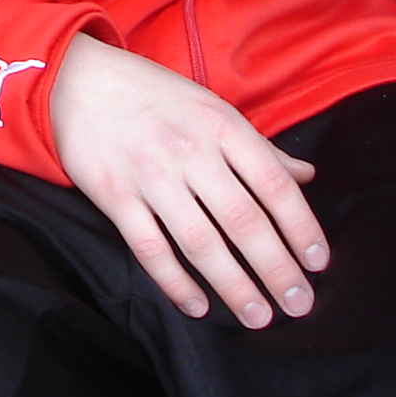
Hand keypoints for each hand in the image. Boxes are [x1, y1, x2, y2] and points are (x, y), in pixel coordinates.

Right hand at [47, 36, 326, 327]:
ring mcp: (150, 175)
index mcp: (222, 126)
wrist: (77, 80)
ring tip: (259, 316)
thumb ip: (260, 148)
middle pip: (243, 220)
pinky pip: (150, 247)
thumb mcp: (213, 108)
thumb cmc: (154, 96)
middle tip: (298, 305)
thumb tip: (308, 176)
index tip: (318, 264)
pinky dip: (175, 281)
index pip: (274, 184)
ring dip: (233, 284)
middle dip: (276, 268)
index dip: (301, 227)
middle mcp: (190, 151)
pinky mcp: (114, 195)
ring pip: (200, 241)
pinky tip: (198, 306)